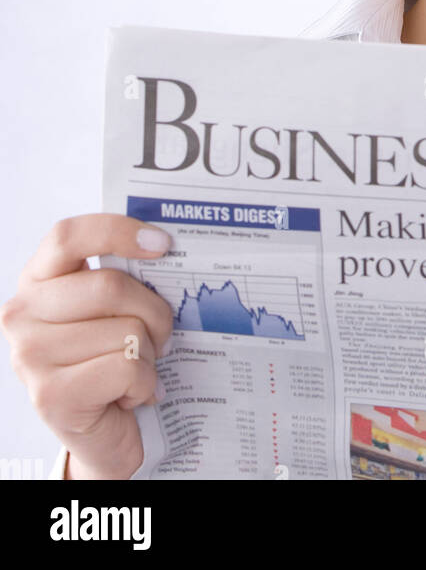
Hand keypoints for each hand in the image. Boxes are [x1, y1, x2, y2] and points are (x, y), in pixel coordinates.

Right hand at [0, 214, 174, 479]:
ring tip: (137, 368)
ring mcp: (30, 356)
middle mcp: (21, 314)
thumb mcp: (109, 309)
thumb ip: (121, 275)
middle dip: (154, 311)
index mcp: (37, 279)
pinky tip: (129, 395)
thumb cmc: (110, 357)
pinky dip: (145, 384)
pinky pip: (127, 368)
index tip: (162, 244)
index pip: (68, 236)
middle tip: (162, 334)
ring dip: (149, 354)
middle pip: (110, 285)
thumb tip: (165, 247)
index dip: (117, 231)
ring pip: (125, 330)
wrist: (100, 432)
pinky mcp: (50, 395)